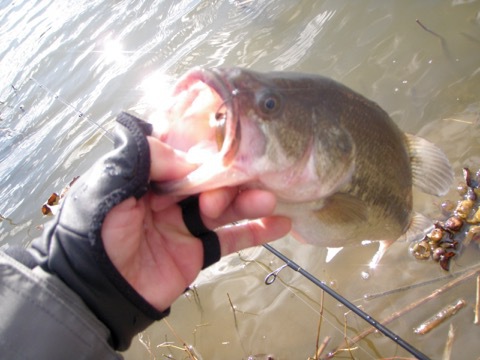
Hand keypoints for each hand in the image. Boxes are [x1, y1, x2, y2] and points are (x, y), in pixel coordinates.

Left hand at [102, 136, 291, 310]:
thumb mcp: (112, 186)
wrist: (96, 290)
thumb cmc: (97, 232)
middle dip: (229, 183)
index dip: (209, 155)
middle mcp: (173, 197)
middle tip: (233, 192)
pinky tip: (281, 224)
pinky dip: (257, 233)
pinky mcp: (199, 252)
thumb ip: (145, 160)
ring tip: (268, 200)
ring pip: (227, 208)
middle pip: (213, 182)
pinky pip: (232, 240)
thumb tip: (191, 160)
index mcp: (152, 177)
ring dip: (250, 202)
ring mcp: (188, 225)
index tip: (229, 152)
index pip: (189, 158)